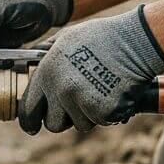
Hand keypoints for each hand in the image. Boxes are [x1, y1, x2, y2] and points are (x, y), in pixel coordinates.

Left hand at [19, 6, 163, 133]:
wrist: (135, 42)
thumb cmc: (102, 37)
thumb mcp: (66, 37)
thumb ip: (47, 53)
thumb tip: (31, 60)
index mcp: (47, 72)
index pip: (28, 109)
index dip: (30, 120)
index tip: (33, 126)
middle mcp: (60, 89)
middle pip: (53, 124)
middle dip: (64, 118)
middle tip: (78, 103)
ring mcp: (81, 101)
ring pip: (79, 124)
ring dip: (89, 114)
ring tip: (100, 89)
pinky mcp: (102, 111)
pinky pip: (100, 121)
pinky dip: (107, 113)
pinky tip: (113, 92)